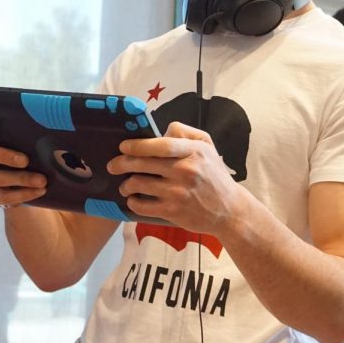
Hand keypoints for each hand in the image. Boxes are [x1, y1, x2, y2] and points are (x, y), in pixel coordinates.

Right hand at [0, 122, 46, 207]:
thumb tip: (44, 128)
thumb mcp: (19, 138)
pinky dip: (24, 194)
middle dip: (6, 157)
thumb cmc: (21, 146)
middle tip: (26, 161)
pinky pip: (4, 196)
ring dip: (21, 179)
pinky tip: (40, 191)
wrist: (20, 174)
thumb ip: (22, 133)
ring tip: (42, 181)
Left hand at [108, 121, 245, 233]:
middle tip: (113, 165)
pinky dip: (133, 202)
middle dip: (122, 163)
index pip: (161, 145)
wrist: (229, 210)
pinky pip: (142, 205)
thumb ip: (185, 133)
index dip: (138, 145)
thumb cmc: (215, 175)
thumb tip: (161, 131)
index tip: (123, 146)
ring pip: (139, 184)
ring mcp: (178, 192)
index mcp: (193, 152)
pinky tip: (134, 199)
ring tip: (125, 185)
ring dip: (126, 184)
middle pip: (143, 164)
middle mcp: (185, 171)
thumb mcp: (207, 146)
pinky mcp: (172, 211)